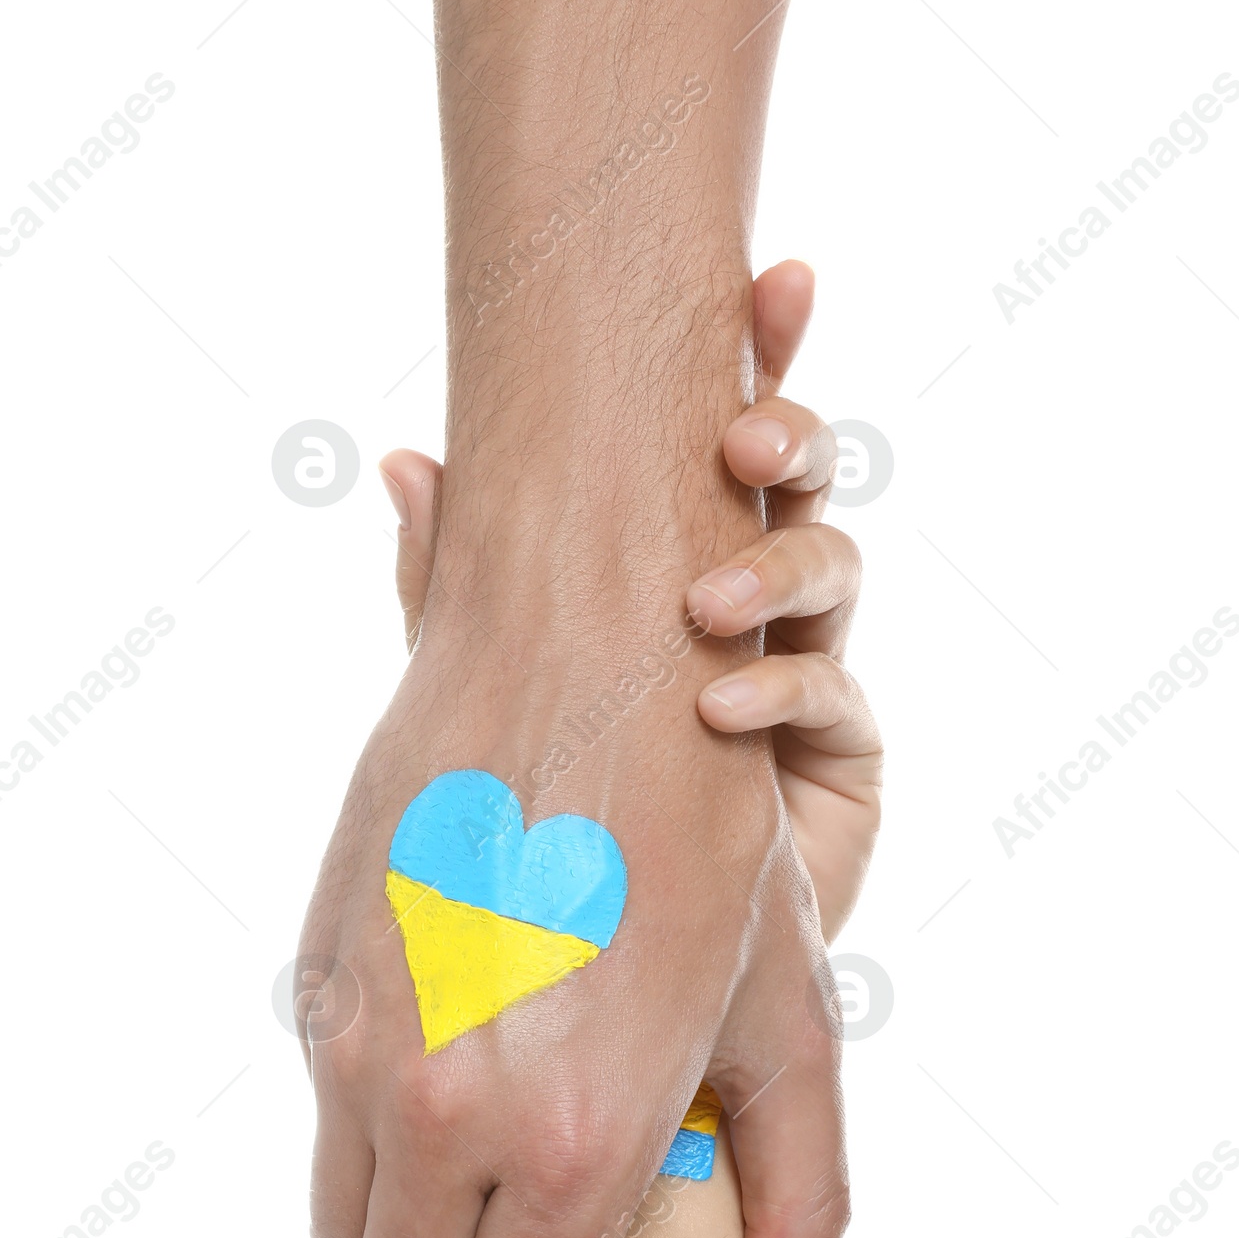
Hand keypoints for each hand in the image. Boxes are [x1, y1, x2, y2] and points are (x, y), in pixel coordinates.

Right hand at [299, 263, 877, 1237]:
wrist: (575, 635)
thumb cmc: (706, 822)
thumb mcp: (784, 1013)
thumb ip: (798, 1198)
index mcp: (575, 1144)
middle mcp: (446, 1114)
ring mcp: (358, 1045)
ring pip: (347, 1234)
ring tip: (497, 1160)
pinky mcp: (311, 981)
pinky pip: (321, 1124)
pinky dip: (377, 1135)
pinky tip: (455, 1052)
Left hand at [386, 262, 880, 940]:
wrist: (603, 962)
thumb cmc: (551, 808)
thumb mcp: (487, 688)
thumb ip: (453, 586)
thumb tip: (398, 459)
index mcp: (677, 554)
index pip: (722, 436)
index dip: (766, 352)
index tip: (780, 275)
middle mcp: (752, 597)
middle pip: (800, 481)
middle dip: (792, 434)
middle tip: (746, 437)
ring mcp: (805, 669)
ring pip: (833, 568)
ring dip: (781, 559)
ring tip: (708, 597)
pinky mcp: (840, 759)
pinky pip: (832, 697)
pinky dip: (780, 686)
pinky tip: (721, 699)